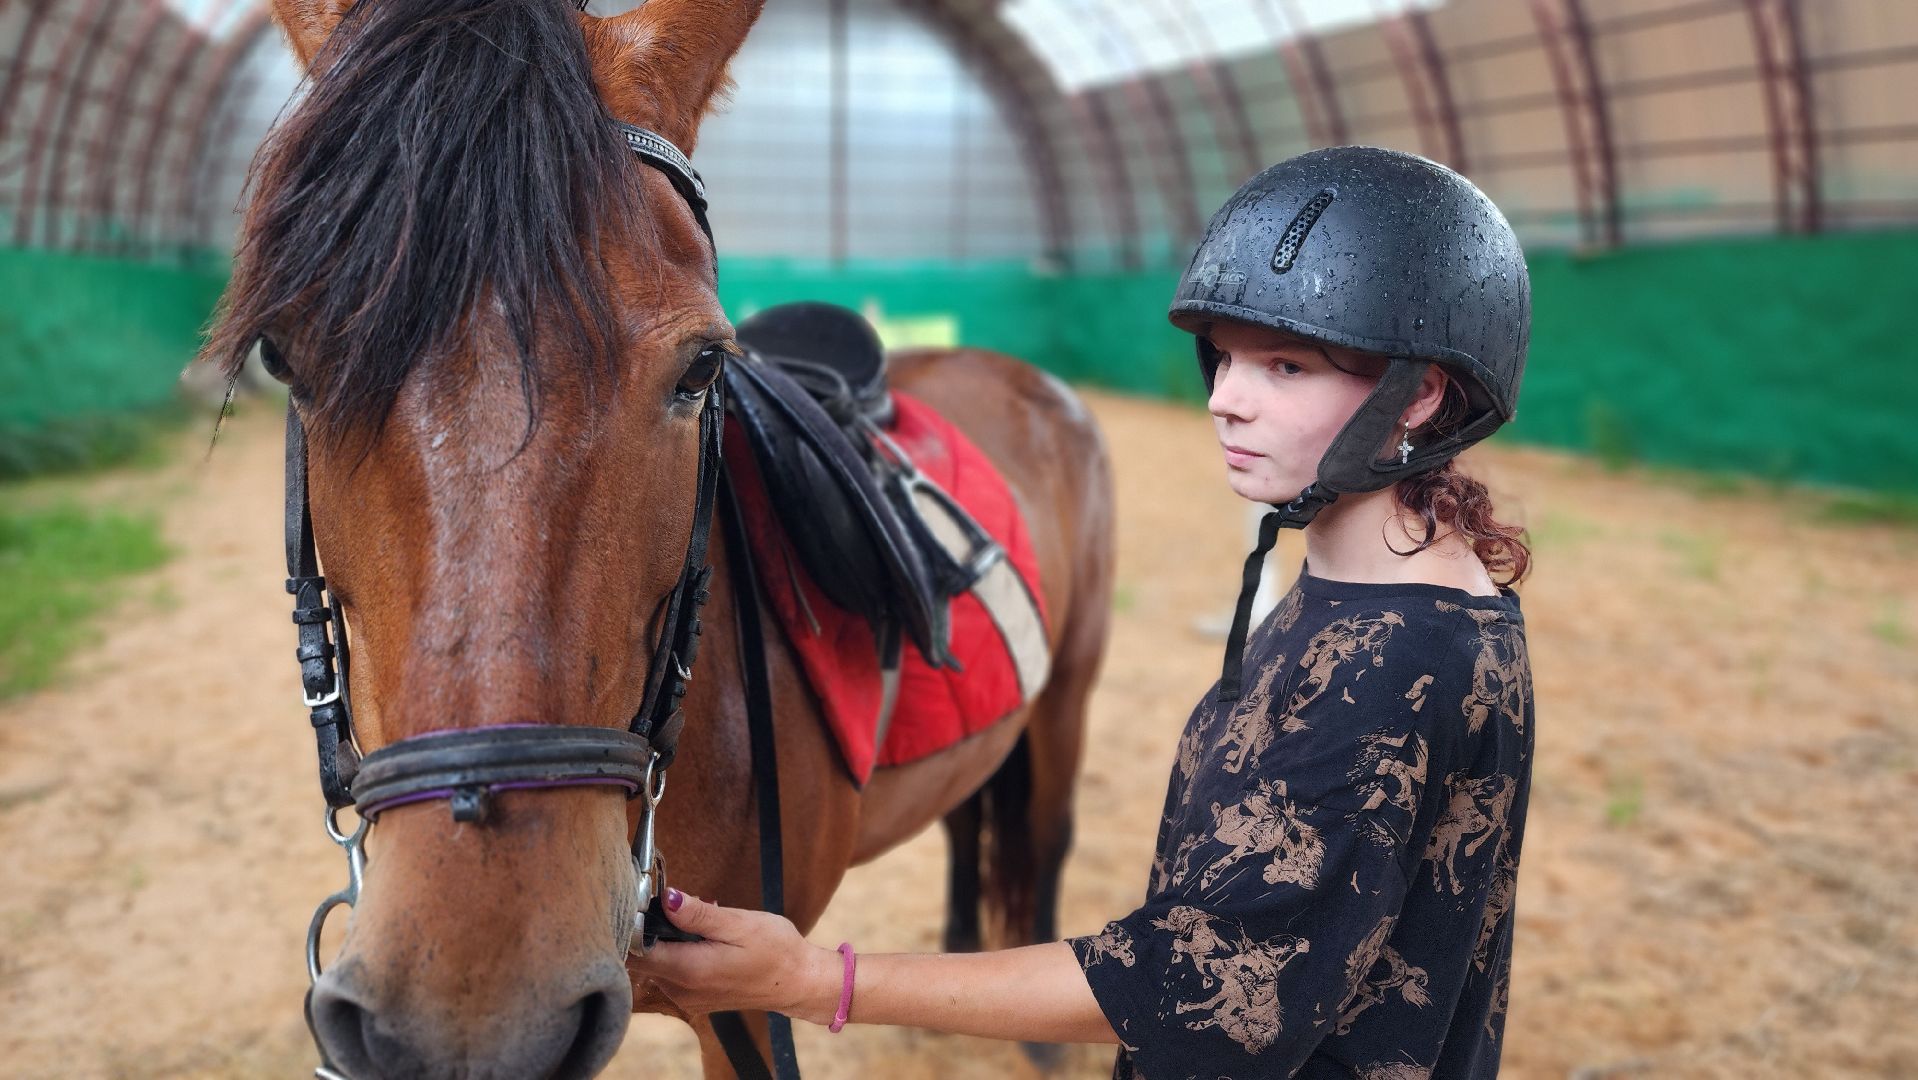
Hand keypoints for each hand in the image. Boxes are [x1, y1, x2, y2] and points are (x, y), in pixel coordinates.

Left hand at [631, 889, 841, 1024]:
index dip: (636, 923)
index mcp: (689, 970)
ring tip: (707, 923)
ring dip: (671, 939)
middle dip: (656, 928)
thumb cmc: (775, 950)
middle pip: (643, 956)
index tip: (651, 902)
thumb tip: (666, 898)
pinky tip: (708, 940)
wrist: (799, 983)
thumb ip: (697, 915)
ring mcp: (686, 998)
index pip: (635, 949)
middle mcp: (680, 990)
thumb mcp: (739, 924)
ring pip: (658, 963)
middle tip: (689, 907)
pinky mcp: (693, 999)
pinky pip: (672, 972)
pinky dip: (681, 952)